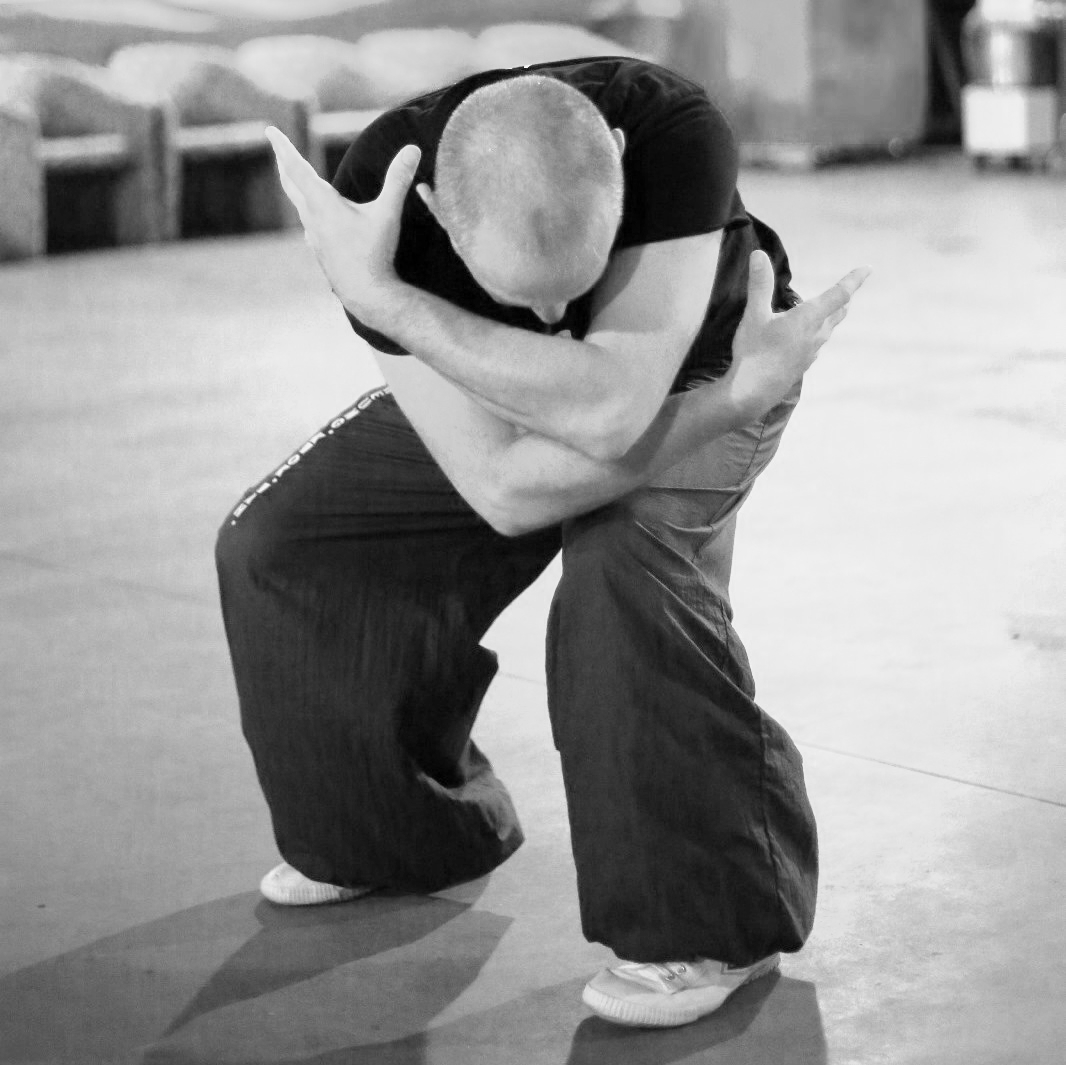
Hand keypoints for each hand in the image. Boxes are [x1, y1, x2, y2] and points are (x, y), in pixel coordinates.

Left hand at [264, 126, 419, 321]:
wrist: (365, 294)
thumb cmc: (375, 253)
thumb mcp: (388, 213)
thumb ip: (398, 179)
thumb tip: (413, 148)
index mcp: (323, 204)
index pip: (296, 168)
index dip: (283, 147)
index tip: (270, 131)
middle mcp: (312, 218)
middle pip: (291, 184)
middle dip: (284, 162)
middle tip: (277, 147)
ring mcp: (314, 236)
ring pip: (298, 204)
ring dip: (294, 186)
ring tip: (293, 177)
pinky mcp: (320, 250)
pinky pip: (308, 223)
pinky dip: (306, 210)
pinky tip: (312, 219)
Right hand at [725, 251, 870, 419]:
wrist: (752, 393)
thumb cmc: (754, 353)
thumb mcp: (753, 315)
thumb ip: (759, 285)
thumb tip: (759, 254)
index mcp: (808, 318)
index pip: (838, 294)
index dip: (853, 280)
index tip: (868, 269)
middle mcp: (815, 335)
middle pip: (838, 313)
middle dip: (842, 300)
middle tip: (848, 292)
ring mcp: (810, 353)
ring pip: (828, 331)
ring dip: (831, 319)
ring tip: (831, 313)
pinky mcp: (802, 366)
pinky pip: (816, 347)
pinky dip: (817, 337)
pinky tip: (810, 342)